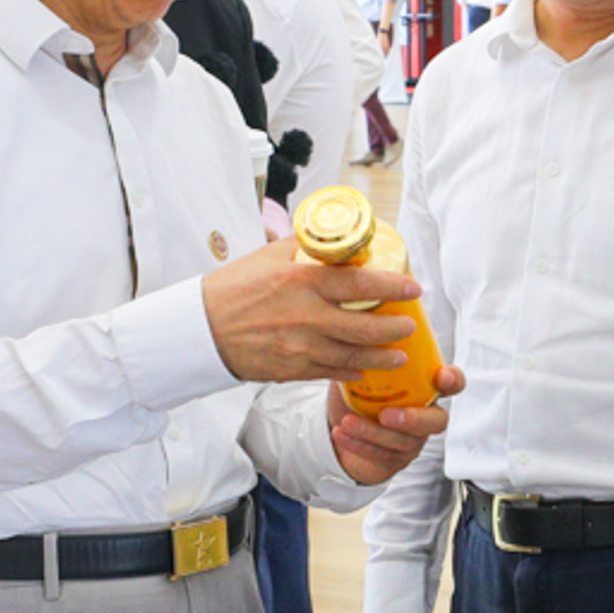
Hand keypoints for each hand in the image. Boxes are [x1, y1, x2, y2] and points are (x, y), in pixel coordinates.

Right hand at [198, 241, 420, 383]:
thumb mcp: (268, 257)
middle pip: (364, 327)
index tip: (413, 287)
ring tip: (398, 354)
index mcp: (302, 281)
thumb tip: (332, 239)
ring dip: (381, 357)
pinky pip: (330, 373)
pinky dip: (350, 372)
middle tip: (410, 325)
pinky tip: (363, 369)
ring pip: (352, 356)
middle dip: (394, 328)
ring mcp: (300, 347)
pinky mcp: (291, 370)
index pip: (359, 283)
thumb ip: (303, 250)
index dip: (393, 286)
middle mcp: (305, 316)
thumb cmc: (232, 288)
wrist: (201, 328)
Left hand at [326, 365, 459, 485]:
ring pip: (404, 441)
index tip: (442, 376)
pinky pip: (382, 455)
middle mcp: (424, 413)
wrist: (338, 425)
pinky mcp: (394, 458)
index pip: (452, 383)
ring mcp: (412, 439)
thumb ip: (365, 352)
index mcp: (424, 387)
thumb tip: (354, 326)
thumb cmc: (357, 392)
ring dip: (374, 432)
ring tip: (348, 421)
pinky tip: (341, 432)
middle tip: (386, 414)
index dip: (453, 380)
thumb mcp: (360, 368)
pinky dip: (359, 443)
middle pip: (436, 421)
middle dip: (413, 419)